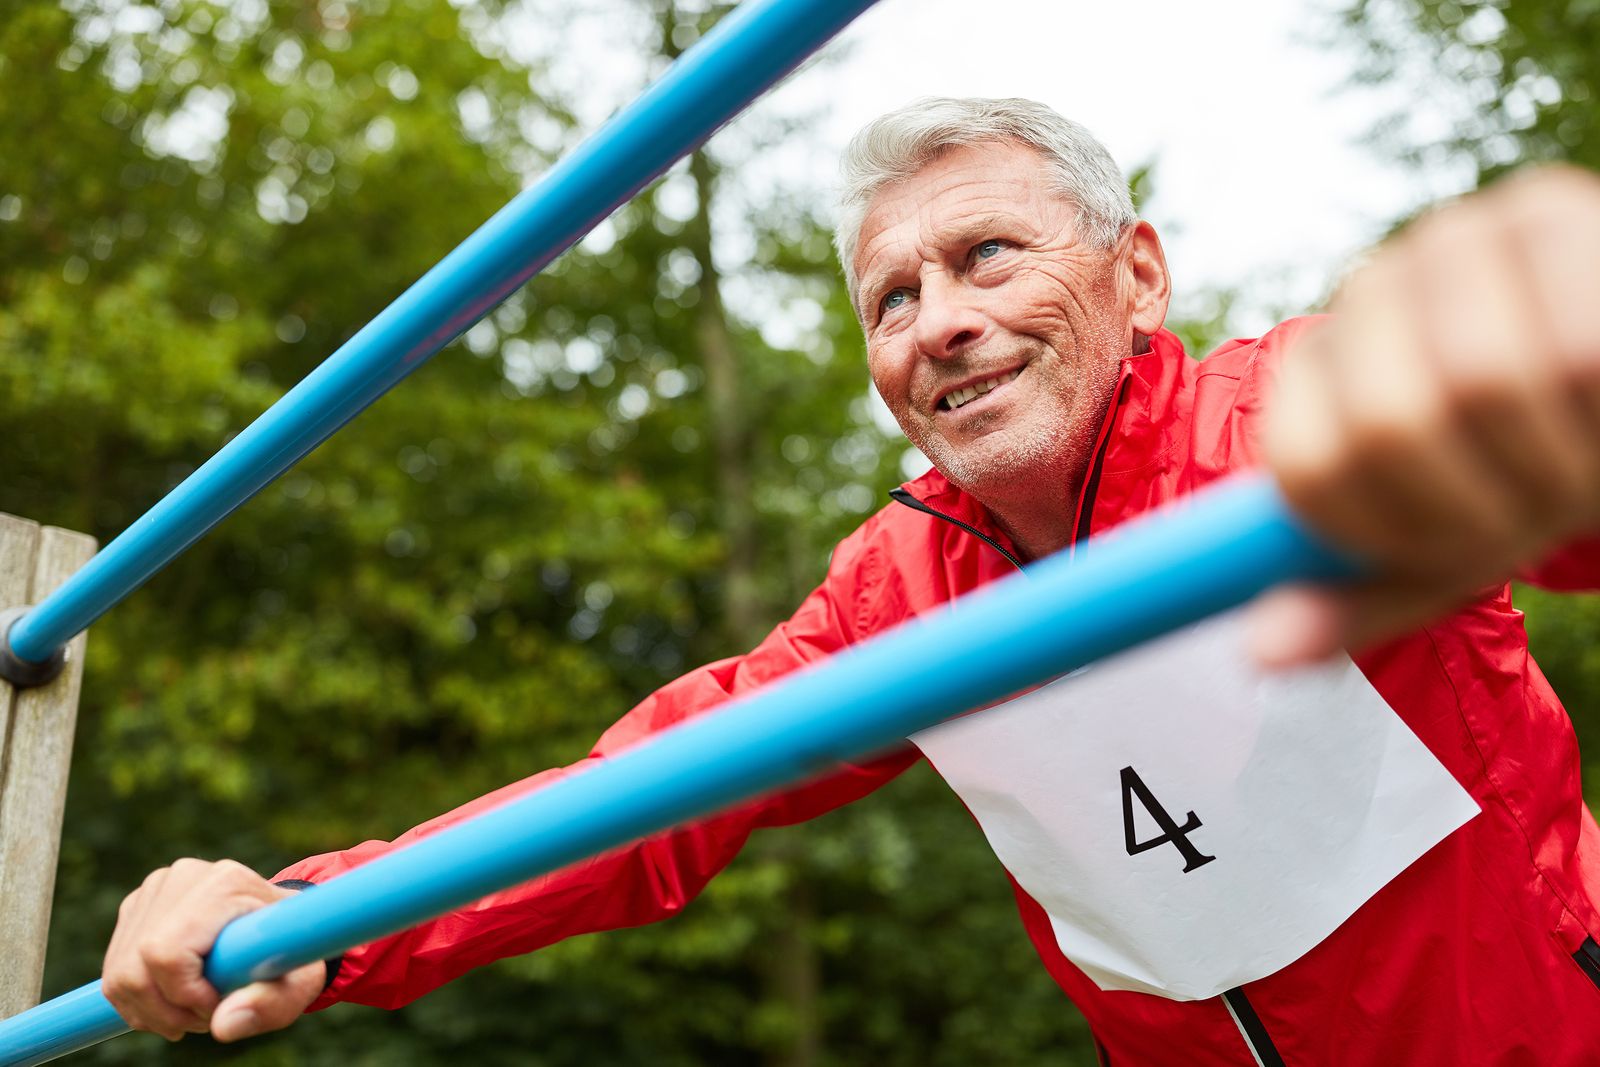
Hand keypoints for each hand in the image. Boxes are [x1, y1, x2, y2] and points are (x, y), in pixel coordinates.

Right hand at [102, 858, 324, 1042]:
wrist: (281, 926)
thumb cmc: (292, 955)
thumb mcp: (299, 984)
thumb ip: (269, 1005)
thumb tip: (222, 1027)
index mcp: (226, 884)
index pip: (168, 953)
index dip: (186, 995)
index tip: (217, 1006)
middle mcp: (184, 877)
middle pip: (136, 968)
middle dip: (165, 1011)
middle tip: (204, 1018)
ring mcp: (155, 888)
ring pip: (119, 975)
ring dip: (149, 1011)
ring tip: (192, 1012)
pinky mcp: (137, 905)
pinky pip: (114, 971)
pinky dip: (136, 1002)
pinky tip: (172, 1003)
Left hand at [1257, 165, 1599, 665]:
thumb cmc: (1525, 476)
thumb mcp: (1442, 549)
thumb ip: (1352, 599)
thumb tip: (1262, 655)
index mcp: (1317, 378)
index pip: (1309, 469)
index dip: (1391, 534)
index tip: (1460, 546)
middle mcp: (1367, 297)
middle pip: (1390, 425)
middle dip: (1487, 502)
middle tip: (1543, 507)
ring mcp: (1450, 239)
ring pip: (1487, 379)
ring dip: (1559, 460)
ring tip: (1584, 458)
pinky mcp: (1543, 210)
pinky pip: (1574, 344)